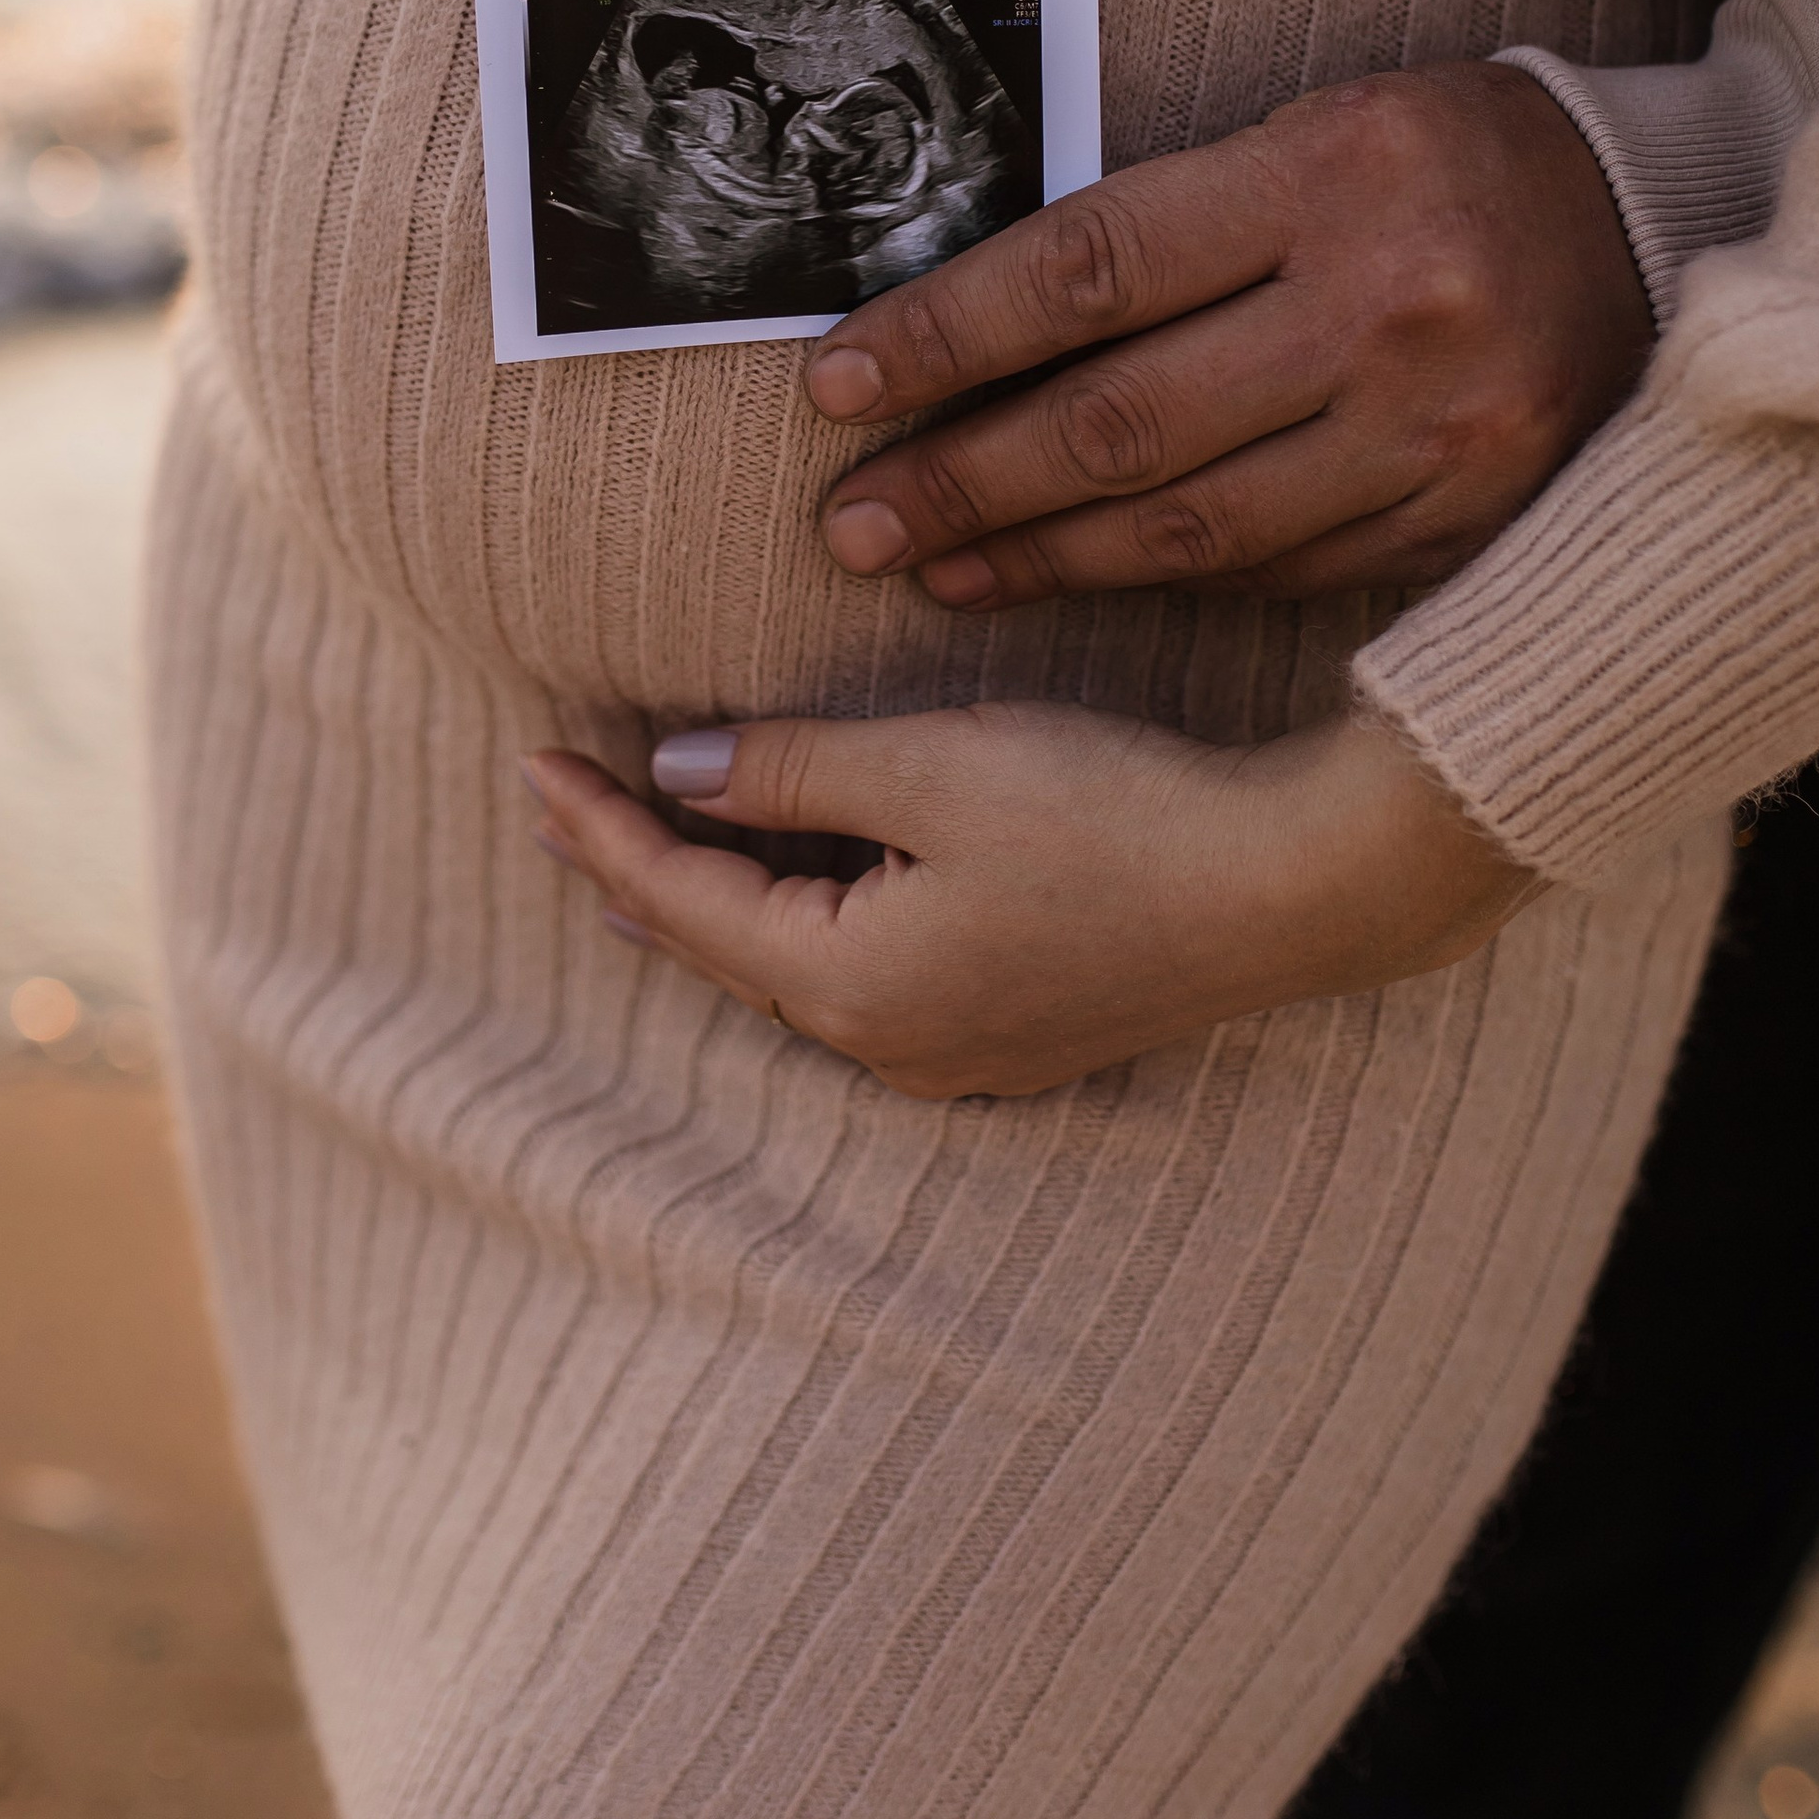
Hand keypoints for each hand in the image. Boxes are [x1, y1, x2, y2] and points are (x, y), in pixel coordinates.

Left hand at [524, 706, 1529, 1098]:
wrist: (1288, 889)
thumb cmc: (1113, 814)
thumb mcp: (930, 767)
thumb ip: (787, 772)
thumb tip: (676, 774)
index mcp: (849, 984)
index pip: (680, 898)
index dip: (598, 826)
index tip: (530, 764)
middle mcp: (889, 1046)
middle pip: (725, 950)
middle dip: (639, 873)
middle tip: (561, 811)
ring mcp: (958, 1054)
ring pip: (793, 971)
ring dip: (720, 904)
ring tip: (648, 858)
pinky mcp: (1016, 1033)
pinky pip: (863, 980)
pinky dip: (804, 923)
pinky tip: (798, 894)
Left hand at [801, 61, 1648, 606]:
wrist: (1663, 225)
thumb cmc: (1446, 159)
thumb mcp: (1316, 132)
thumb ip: (1176, 225)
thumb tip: (978, 324)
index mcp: (1330, 176)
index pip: (1090, 266)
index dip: (949, 334)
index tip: (838, 384)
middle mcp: (1386, 306)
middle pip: (1124, 417)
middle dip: (964, 477)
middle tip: (849, 522)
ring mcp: (1437, 429)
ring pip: (1193, 522)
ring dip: (1039, 556)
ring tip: (929, 566)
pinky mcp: (1467, 517)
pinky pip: (1280, 566)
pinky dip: (1160, 583)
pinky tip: (1068, 584)